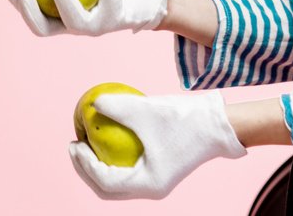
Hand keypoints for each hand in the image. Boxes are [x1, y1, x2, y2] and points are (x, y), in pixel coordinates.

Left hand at [68, 91, 245, 199]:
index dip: (84, 165)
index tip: (74, 143)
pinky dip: (115, 156)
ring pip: (118, 181)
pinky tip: (108, 135)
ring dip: (99, 164)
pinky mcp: (161, 170)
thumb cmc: (184, 119)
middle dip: (86, 169)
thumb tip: (91, 103)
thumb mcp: (147, 110)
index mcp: (148, 185)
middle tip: (74, 146)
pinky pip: (130, 168)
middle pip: (108, 188)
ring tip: (87, 141)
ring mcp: (157, 181)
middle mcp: (151, 189)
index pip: (105, 182)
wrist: (218, 124)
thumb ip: (118, 107)